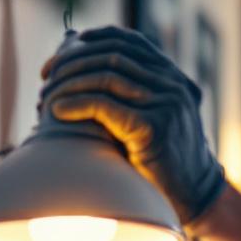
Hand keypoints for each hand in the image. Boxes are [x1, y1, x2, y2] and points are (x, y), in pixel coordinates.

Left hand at [40, 26, 225, 229]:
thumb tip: (86, 75)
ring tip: (47, 96)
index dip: (91, 41)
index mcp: (175, 78)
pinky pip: (104, 105)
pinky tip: (57, 111)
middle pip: (113, 56)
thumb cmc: (165, 163)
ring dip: (68, 84)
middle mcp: (174, 86)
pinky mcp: (154, 127)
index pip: (129, 41)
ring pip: (106, 76)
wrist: (195, 199)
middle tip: (46, 76)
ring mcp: (167, 104)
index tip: (61, 56)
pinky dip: (75, 104)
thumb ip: (134, 97)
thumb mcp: (155, 120)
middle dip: (72, 62)